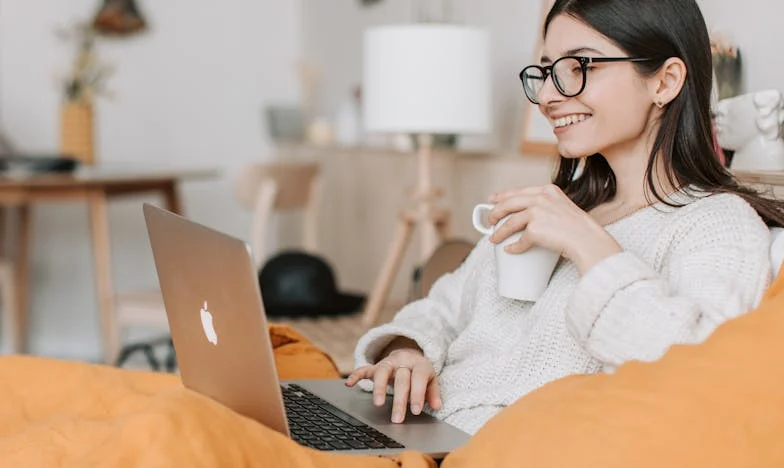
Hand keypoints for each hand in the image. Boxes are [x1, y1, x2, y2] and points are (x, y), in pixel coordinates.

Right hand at [345, 348, 442, 423]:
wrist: (408, 355)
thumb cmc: (419, 373)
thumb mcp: (430, 380)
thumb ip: (433, 392)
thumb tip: (438, 406)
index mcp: (419, 364)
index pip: (419, 378)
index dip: (418, 394)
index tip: (415, 411)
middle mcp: (402, 362)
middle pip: (401, 379)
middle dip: (399, 400)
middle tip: (397, 419)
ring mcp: (388, 363)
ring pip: (382, 372)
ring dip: (379, 388)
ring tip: (378, 404)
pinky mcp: (375, 366)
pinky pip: (364, 369)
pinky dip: (356, 375)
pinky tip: (349, 384)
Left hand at [487, 184, 621, 273]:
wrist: (589, 241)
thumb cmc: (580, 229)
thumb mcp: (564, 208)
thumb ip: (548, 206)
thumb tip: (528, 217)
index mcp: (548, 191)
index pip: (520, 191)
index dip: (503, 195)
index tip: (492, 200)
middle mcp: (541, 198)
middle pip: (509, 203)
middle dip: (495, 212)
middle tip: (489, 220)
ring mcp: (537, 212)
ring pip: (510, 222)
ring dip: (499, 232)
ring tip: (493, 238)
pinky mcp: (535, 229)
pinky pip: (520, 240)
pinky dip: (514, 247)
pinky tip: (510, 250)